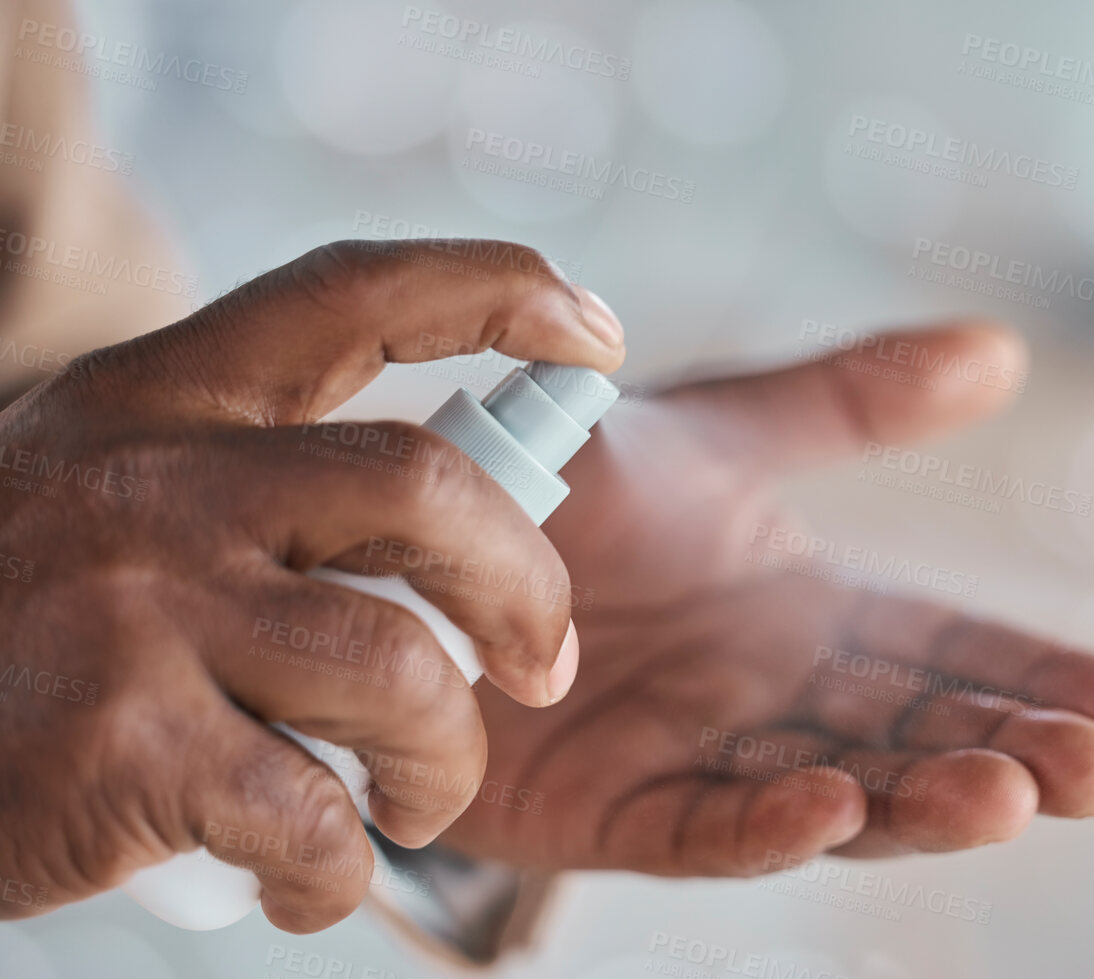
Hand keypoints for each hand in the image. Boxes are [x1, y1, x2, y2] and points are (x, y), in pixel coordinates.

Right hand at [0, 240, 621, 930]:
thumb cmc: (8, 630)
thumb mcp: (100, 495)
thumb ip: (245, 477)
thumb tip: (462, 516)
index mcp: (159, 401)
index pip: (353, 297)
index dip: (496, 293)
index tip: (597, 330)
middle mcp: (153, 482)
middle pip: (426, 490)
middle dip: (526, 585)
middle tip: (543, 664)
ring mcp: (137, 611)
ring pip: (400, 671)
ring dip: (447, 761)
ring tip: (420, 799)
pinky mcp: (124, 748)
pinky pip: (317, 815)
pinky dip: (343, 871)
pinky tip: (312, 880)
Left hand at [445, 322, 1093, 874]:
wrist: (410, 541)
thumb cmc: (579, 497)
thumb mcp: (725, 433)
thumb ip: (850, 402)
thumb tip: (1001, 349)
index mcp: (818, 620)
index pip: (958, 654)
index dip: (1048, 680)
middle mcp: (776, 700)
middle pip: (918, 736)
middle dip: (1014, 755)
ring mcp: (699, 761)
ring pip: (833, 792)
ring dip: (918, 801)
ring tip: (1010, 796)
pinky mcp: (606, 812)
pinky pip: (692, 827)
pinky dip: (763, 825)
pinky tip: (833, 808)